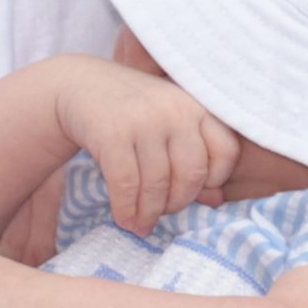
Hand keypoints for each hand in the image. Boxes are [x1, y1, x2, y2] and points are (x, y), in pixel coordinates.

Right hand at [50, 57, 244, 233]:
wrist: (80, 84)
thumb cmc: (133, 112)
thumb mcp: (169, 126)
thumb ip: (194, 159)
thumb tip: (216, 201)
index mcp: (197, 106)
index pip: (226, 151)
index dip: (215, 179)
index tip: (194, 190)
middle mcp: (175, 110)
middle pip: (192, 174)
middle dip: (177, 203)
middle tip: (162, 213)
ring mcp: (144, 120)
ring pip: (157, 184)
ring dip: (148, 213)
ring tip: (140, 223)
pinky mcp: (113, 134)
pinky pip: (126, 184)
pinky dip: (125, 209)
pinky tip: (123, 218)